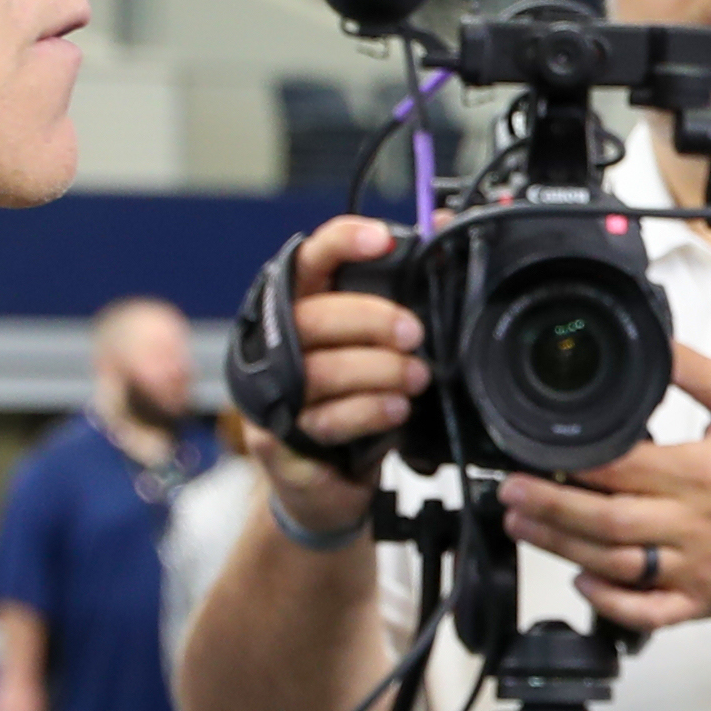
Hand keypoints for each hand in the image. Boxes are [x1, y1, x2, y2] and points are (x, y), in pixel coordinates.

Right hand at [263, 217, 428, 530]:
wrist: (325, 485)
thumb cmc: (350, 404)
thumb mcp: (377, 347)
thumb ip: (399, 293)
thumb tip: (441, 225)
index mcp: (297, 309)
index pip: (308, 261)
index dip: (341, 243)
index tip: (382, 239)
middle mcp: (274, 345)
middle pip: (314, 317)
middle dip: (372, 320)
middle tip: (413, 334)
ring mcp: (269, 394)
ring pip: (321, 371)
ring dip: (378, 372)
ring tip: (414, 378)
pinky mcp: (276, 440)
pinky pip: (325, 418)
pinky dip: (368, 412)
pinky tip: (396, 410)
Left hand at [495, 346, 710, 629]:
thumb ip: (696, 370)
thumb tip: (651, 344)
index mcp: (703, 474)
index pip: (622, 468)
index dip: (572, 462)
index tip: (536, 452)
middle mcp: (696, 526)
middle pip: (606, 521)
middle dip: (549, 506)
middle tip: (509, 491)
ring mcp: (698, 569)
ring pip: (616, 565)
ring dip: (562, 548)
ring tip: (524, 525)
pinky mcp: (704, 601)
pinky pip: (648, 613)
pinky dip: (609, 603)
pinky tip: (582, 582)